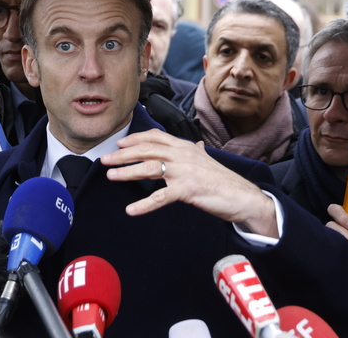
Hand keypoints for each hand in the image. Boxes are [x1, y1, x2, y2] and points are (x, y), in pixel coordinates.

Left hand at [101, 129, 277, 236]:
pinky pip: (160, 197)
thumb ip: (197, 152)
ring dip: (127, 172)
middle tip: (105, 160)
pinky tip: (131, 210)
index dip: (135, 139)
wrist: (243, 196)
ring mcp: (184, 171)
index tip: (119, 144)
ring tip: (111, 177)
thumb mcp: (207, 161)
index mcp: (184, 146)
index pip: (155, 137)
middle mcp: (182, 154)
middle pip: (146, 150)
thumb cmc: (223, 181)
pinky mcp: (187, 190)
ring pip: (149, 168)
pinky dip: (144, 204)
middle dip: (123, 155)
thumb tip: (196, 145)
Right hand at [326, 194, 347, 262]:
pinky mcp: (328, 245)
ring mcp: (332, 235)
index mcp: (347, 221)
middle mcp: (337, 226)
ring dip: (344, 236)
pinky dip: (337, 243)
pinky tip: (346, 249)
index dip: (342, 213)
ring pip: (330, 226)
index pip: (337, 209)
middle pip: (331, 212)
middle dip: (342, 220)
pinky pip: (327, 239)